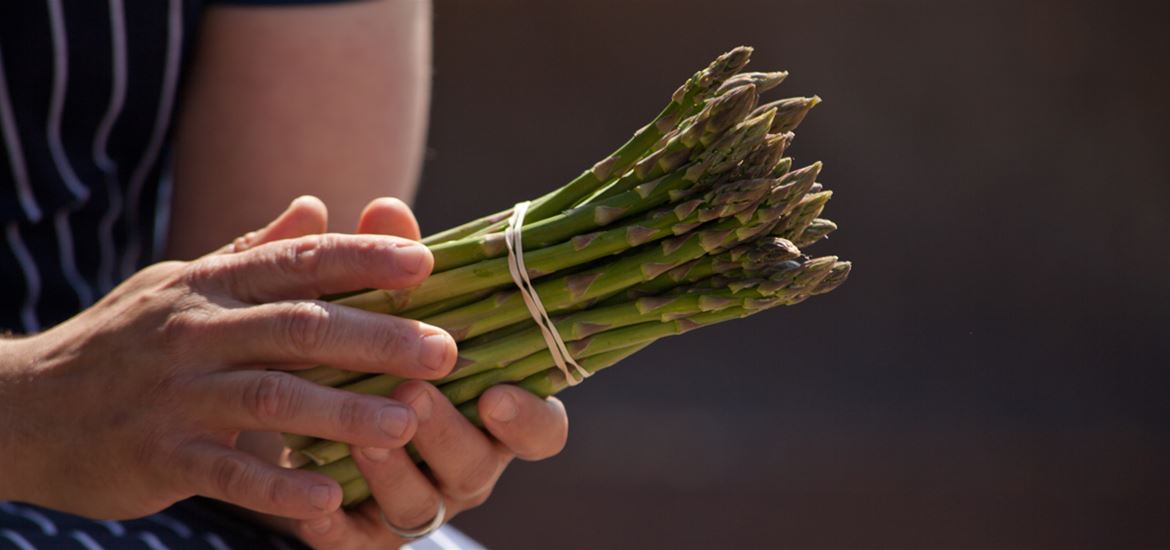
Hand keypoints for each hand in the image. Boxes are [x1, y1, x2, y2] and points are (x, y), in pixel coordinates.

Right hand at [0, 197, 457, 519]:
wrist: (24, 408)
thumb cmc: (124, 342)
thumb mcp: (183, 286)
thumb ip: (253, 252)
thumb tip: (315, 206)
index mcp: (211, 286)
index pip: (299, 262)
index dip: (364, 259)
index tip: (427, 265)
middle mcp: (196, 331)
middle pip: (299, 327)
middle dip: (378, 337)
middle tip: (445, 352)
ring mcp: (176, 394)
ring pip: (270, 397)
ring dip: (343, 411)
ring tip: (407, 423)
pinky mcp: (158, 454)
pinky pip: (226, 470)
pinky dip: (277, 484)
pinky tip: (328, 497)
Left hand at [237, 198, 570, 549]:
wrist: (304, 416)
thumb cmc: (368, 353)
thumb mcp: (377, 308)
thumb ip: (387, 265)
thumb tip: (384, 207)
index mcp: (490, 410)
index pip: (541, 429)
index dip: (529, 419)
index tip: (498, 393)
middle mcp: (465, 461)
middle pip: (479, 465)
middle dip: (448, 432)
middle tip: (414, 395)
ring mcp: (419, 500)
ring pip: (420, 505)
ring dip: (393, 472)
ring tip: (359, 435)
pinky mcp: (364, 534)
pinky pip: (356, 542)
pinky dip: (335, 527)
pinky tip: (309, 505)